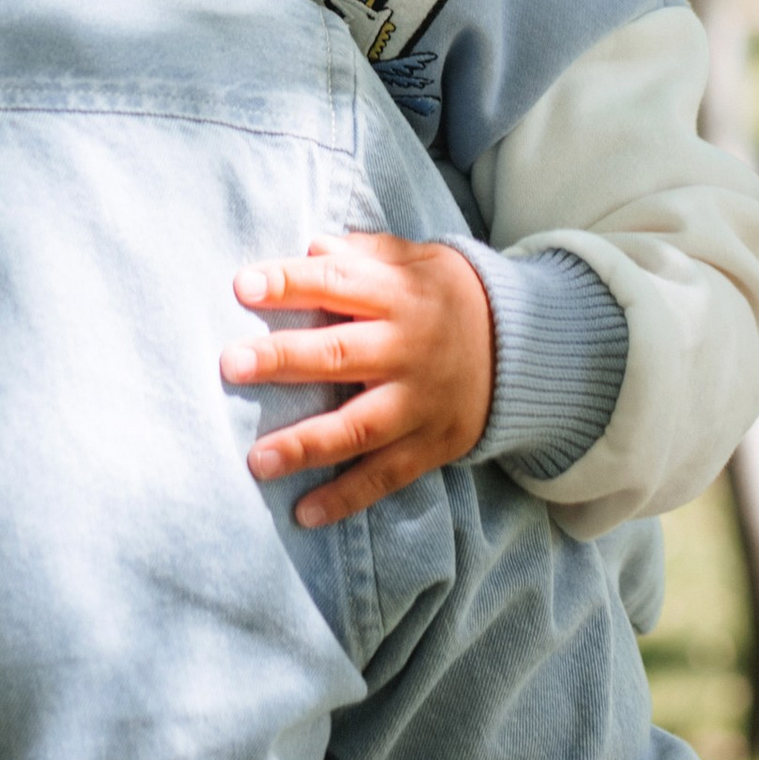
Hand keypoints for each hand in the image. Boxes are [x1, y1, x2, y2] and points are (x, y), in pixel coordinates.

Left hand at [222, 231, 494, 526]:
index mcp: (400, 296)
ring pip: (360, 426)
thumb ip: (367, 255)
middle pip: (342, 354)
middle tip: (233, 363)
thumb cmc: (448, 298)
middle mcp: (409, 349)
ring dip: (308, 443)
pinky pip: (386, 474)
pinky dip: (347, 496)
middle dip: (286, 359)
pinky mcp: (432, 445)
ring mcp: (420, 402)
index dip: (291, 283)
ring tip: (258, 459)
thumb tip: (312, 246)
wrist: (525, 351)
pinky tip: (306, 513)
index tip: (242, 286)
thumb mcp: (419, 261)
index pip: (338, 284)